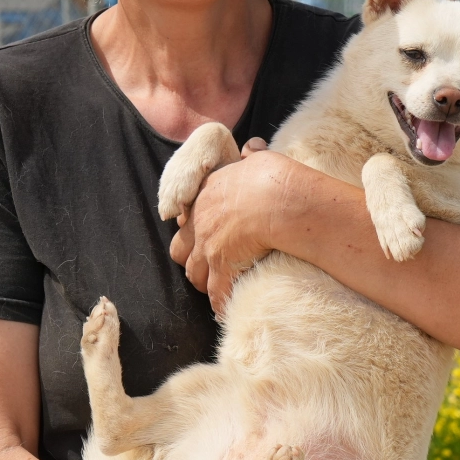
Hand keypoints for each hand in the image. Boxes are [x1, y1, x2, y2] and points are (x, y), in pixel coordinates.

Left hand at [170, 138, 290, 311]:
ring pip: (194, 275)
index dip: (194, 230)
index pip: (187, 218)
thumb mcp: (256, 159)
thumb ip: (251, 157)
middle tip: (208, 267)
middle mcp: (200, 223)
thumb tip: (253, 147)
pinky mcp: (222, 267)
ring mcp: (209, 248)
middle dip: (192, 259)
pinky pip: (217, 294)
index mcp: (205, 196)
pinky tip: (226, 312)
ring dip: (205, 283)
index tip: (204, 237)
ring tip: (217, 291)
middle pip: (181, 250)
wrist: (279, 199)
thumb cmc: (272, 176)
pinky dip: (221, 305)